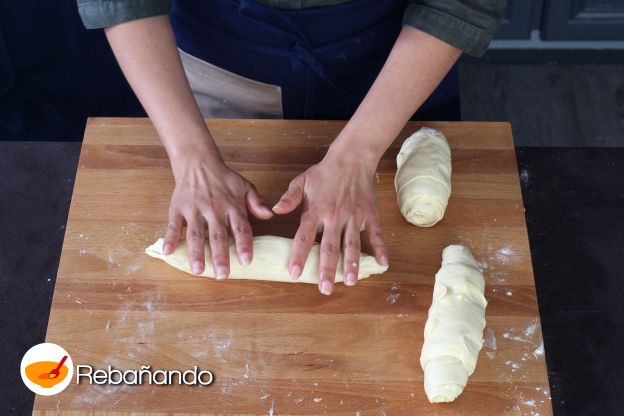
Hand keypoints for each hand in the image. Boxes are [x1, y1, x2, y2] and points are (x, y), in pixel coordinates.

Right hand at [163, 154, 272, 277]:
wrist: (198, 162)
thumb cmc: (224, 178)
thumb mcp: (245, 186)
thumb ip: (257, 202)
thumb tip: (270, 216)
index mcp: (232, 206)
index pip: (240, 228)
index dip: (244, 244)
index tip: (246, 261)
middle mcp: (214, 209)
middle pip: (218, 236)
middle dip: (220, 256)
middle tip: (223, 275)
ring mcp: (194, 209)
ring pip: (196, 234)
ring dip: (196, 253)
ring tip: (198, 271)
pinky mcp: (178, 208)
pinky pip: (174, 225)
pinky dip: (170, 238)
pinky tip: (169, 252)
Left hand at [272, 148, 387, 294]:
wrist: (352, 158)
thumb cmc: (324, 173)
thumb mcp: (302, 182)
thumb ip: (289, 198)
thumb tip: (274, 210)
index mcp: (316, 211)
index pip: (304, 237)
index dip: (298, 256)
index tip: (294, 273)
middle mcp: (335, 217)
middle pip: (330, 247)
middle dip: (327, 270)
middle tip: (325, 289)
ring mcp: (354, 217)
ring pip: (352, 245)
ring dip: (351, 264)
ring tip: (350, 282)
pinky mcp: (370, 215)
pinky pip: (375, 235)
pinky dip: (380, 249)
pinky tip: (382, 264)